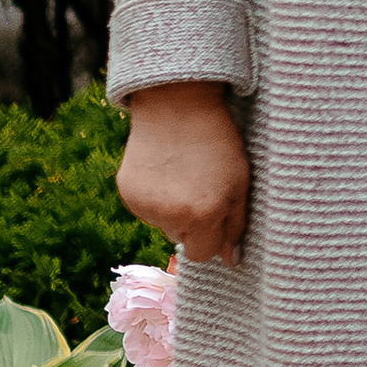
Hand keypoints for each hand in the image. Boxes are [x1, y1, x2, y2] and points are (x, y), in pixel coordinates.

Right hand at [115, 81, 250, 262]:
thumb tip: (231, 260)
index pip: (204, 254)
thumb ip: (235, 225)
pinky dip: (154, 197)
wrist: (177, 106)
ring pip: (162, 224)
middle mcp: (170, 217)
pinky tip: (163, 171)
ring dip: (172, 210)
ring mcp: (145, 206)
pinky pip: (145, 209)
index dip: (211, 238)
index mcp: (203, 216)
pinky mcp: (126, 193)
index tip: (215, 217)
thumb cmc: (217, 143)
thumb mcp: (240, 182)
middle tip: (199, 187)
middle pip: (182, 240)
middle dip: (193, 223)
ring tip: (181, 174)